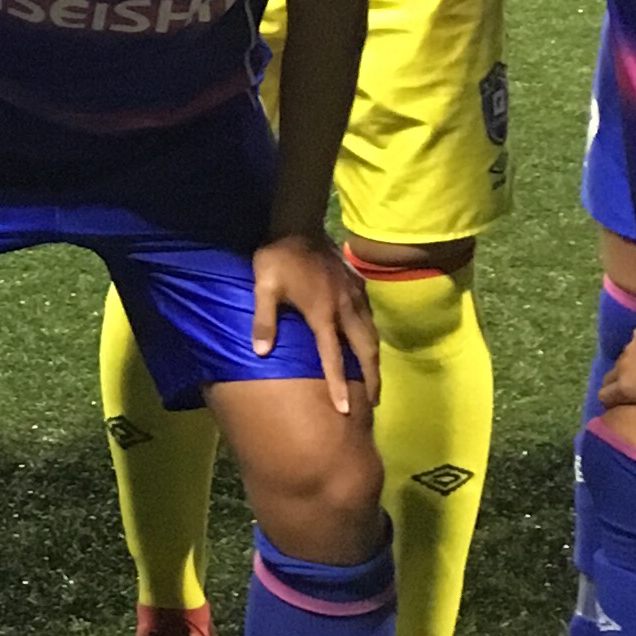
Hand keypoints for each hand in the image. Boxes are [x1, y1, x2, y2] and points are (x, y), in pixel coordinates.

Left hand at [251, 232, 380, 414]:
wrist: (299, 225)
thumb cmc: (278, 258)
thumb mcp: (264, 287)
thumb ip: (264, 320)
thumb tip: (260, 352)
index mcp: (323, 313)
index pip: (333, 356)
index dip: (338, 385)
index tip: (344, 410)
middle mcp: (345, 308)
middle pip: (366, 350)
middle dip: (372, 378)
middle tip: (374, 403)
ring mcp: (356, 296)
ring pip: (373, 334)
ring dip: (375, 360)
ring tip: (375, 381)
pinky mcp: (358, 286)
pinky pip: (371, 318)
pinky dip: (373, 337)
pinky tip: (369, 345)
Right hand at [596, 324, 635, 467]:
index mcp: (626, 387)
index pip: (604, 397)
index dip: (611, 404)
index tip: (622, 408)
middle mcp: (621, 368)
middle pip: (609, 379)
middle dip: (618, 386)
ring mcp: (629, 348)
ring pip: (622, 362)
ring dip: (630, 368)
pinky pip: (635, 344)